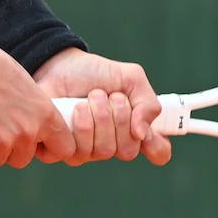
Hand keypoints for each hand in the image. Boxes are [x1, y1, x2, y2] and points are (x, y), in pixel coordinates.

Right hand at [0, 42, 74, 167]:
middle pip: (24, 158)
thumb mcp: (26, 85)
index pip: (64, 148)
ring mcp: (2, 144)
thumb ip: (34, 112)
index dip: (50, 146)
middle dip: (12, 148)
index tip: (38, 141)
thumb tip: (35, 132)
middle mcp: (27, 133)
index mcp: (44, 115)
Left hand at [33, 49, 171, 166]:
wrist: (59, 65)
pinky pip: (79, 151)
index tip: (146, 129)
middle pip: (128, 151)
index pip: (158, 152)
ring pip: (104, 150)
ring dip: (99, 117)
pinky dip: (80, 124)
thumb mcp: (131, 78)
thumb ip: (147, 103)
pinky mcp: (65, 150)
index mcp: (135, 128)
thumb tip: (142, 134)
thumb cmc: (96, 73)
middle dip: (120, 117)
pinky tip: (75, 109)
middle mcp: (114, 143)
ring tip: (90, 98)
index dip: (157, 145)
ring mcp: (90, 150)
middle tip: (109, 96)